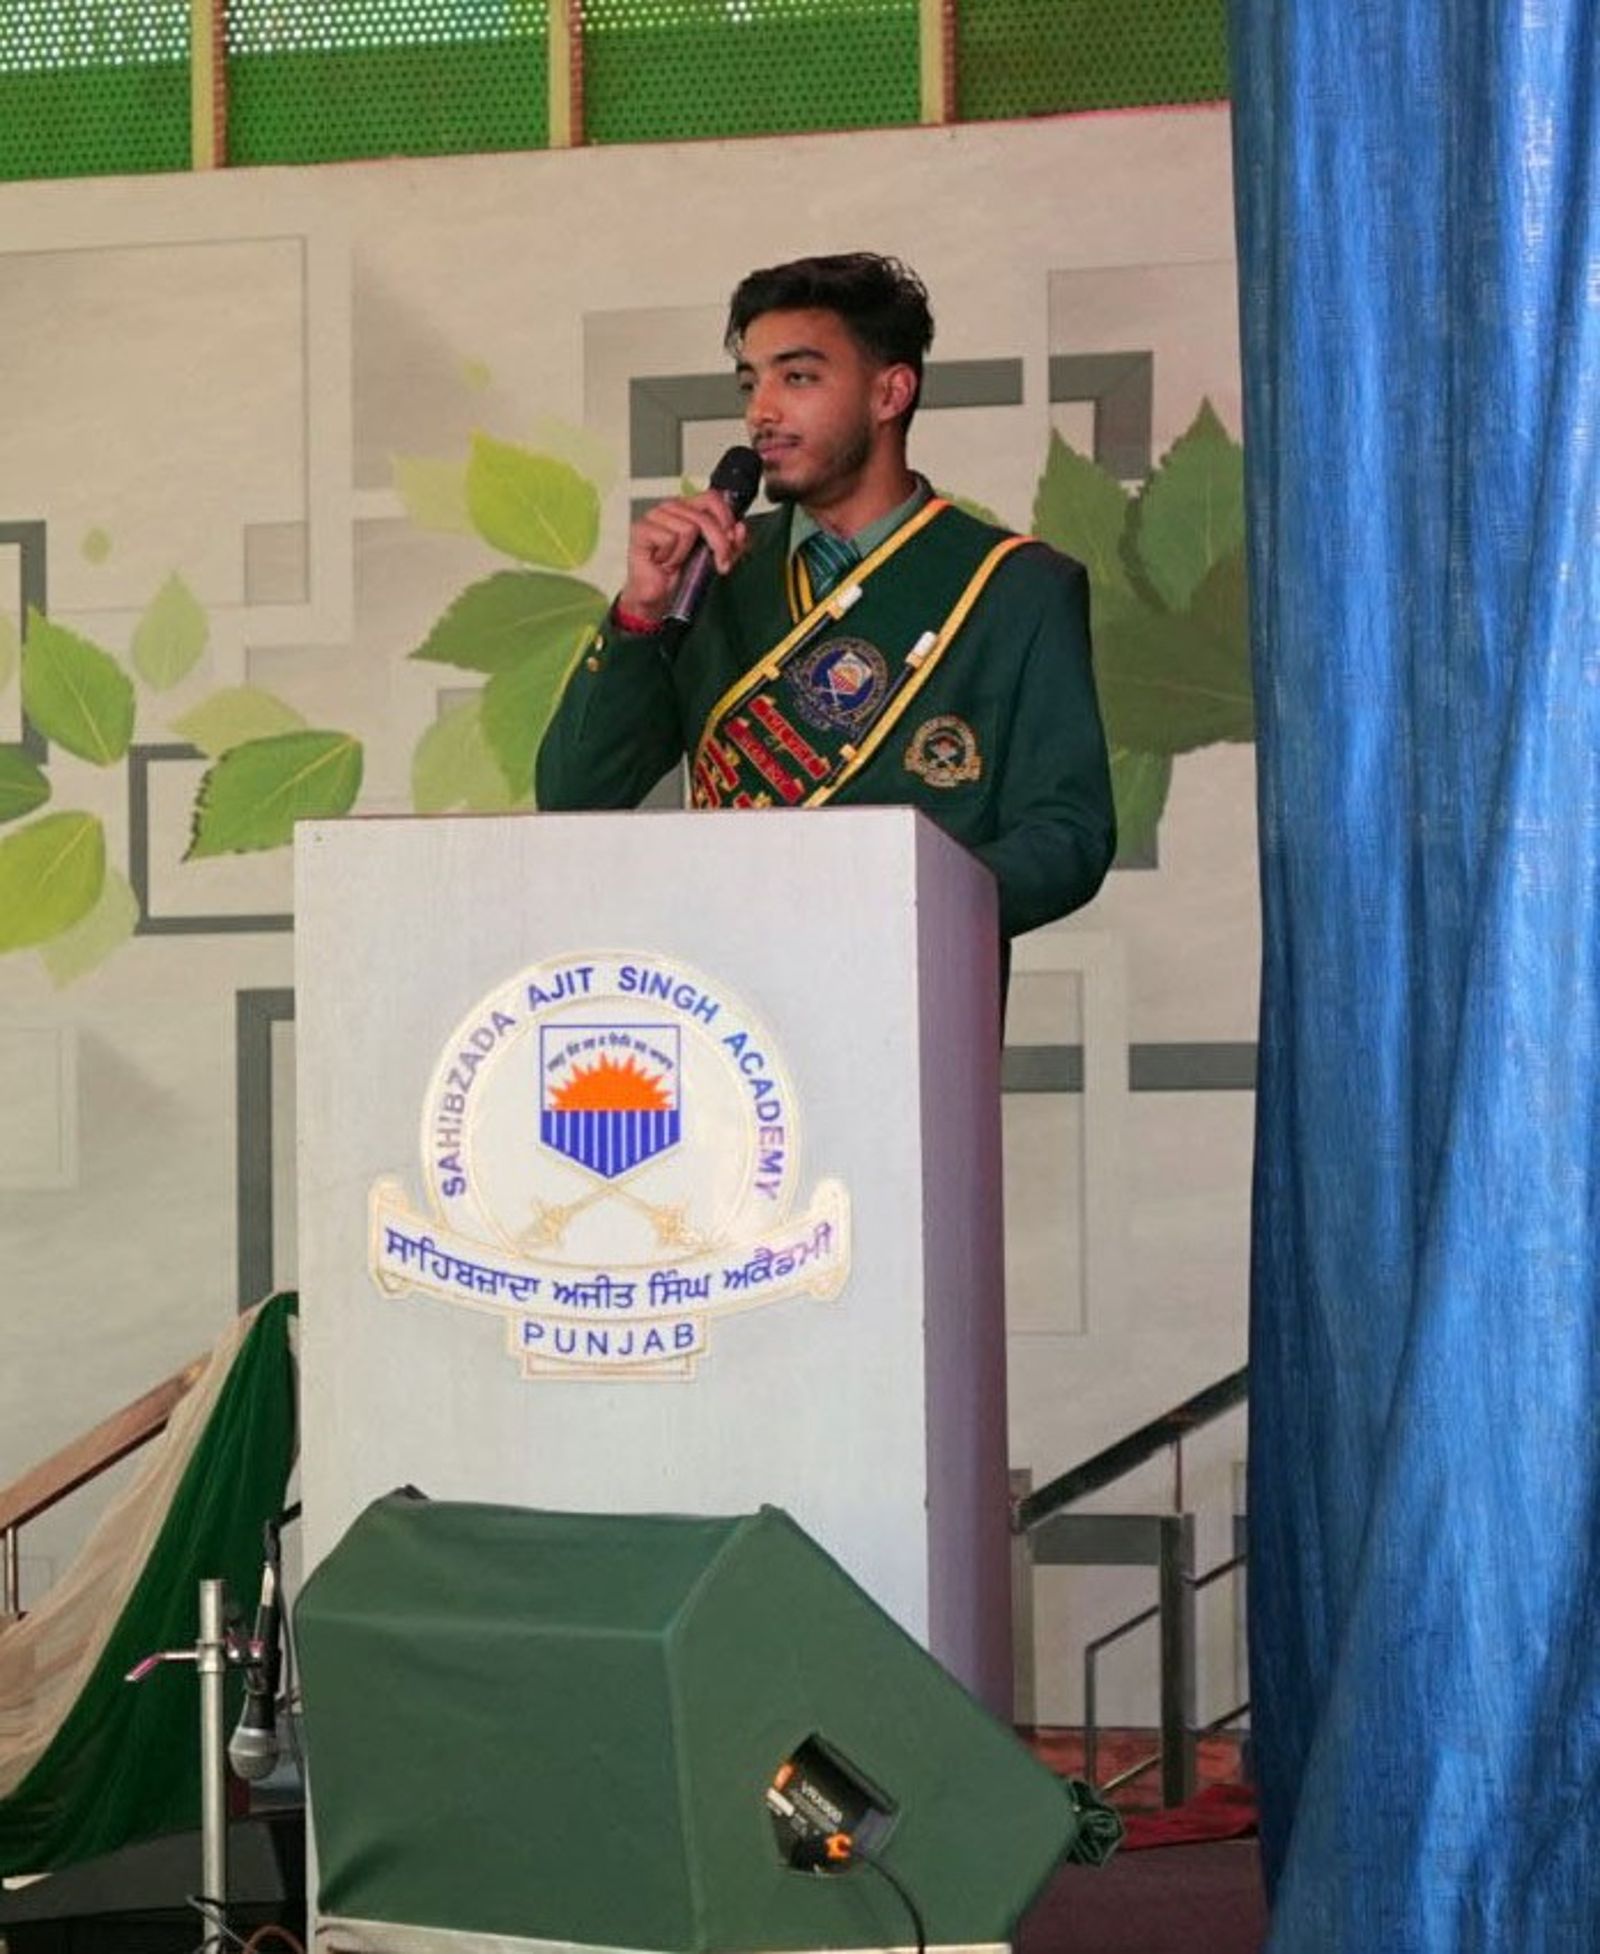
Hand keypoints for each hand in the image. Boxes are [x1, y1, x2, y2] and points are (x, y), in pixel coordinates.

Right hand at [618, 490, 749, 623]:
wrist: (657, 595)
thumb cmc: (680, 573)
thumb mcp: (715, 558)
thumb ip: (731, 544)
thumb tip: (740, 530)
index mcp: (688, 508)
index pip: (711, 497)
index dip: (726, 517)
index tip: (731, 538)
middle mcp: (671, 507)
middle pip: (704, 517)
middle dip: (718, 543)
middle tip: (719, 562)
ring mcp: (655, 516)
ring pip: (688, 528)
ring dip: (686, 553)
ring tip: (676, 560)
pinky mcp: (642, 529)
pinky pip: (669, 538)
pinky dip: (671, 556)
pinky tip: (663, 560)